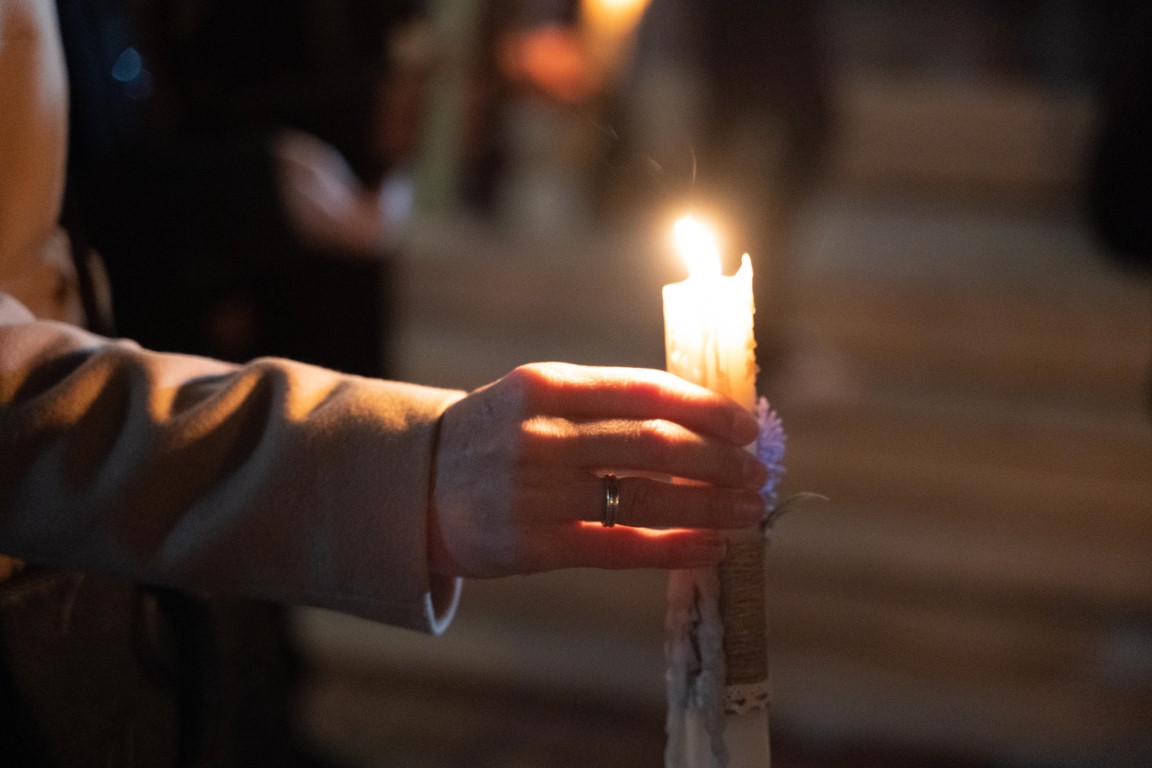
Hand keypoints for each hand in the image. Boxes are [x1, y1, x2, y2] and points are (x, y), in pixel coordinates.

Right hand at [429, 363, 766, 577]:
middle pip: (653, 444)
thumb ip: (604, 402)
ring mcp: (534, 492)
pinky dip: (673, 548)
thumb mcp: (536, 397)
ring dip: (708, 505)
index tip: (746, 424)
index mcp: (546, 385)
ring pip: (643, 497)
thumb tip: (700, 418)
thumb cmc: (495, 435)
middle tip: (756, 471)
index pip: (644, 390)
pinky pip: (618, 548)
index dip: (705, 407)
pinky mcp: (531, 546)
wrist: (413, 486)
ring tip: (748, 510)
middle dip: (718, 459)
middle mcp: (541, 435)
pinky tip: (710, 548)